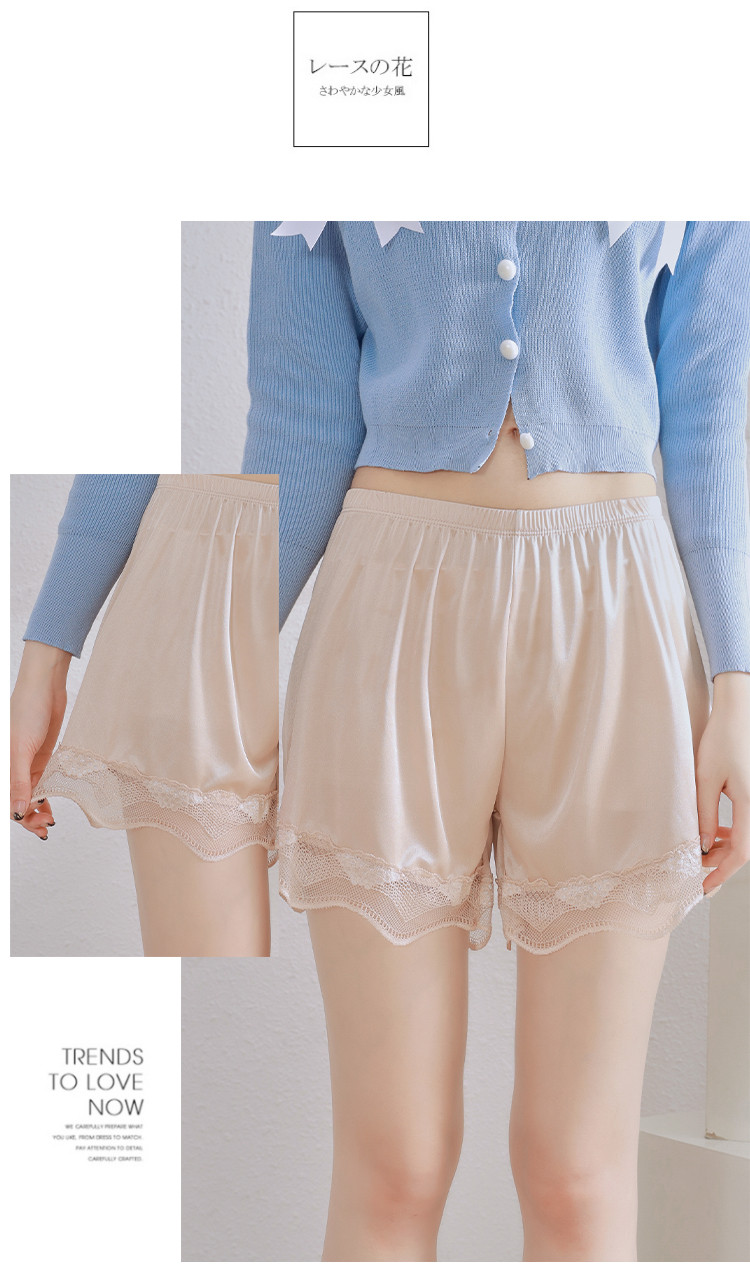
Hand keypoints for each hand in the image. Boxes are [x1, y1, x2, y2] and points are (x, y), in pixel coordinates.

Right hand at [10, 640, 71, 837]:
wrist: (46, 688)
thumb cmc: (27, 711)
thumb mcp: (21, 750)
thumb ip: (19, 782)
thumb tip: (17, 812)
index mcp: (2, 766)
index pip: (6, 800)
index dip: (17, 816)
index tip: (33, 823)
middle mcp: (11, 768)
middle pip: (16, 801)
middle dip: (28, 818)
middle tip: (45, 826)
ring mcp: (26, 765)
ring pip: (29, 797)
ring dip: (36, 811)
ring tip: (49, 822)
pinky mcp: (41, 759)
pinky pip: (41, 784)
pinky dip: (45, 797)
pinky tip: (51, 807)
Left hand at [695, 671, 749, 895]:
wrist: (739, 713)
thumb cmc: (721, 741)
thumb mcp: (705, 779)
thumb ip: (704, 815)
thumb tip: (703, 847)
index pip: (741, 852)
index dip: (722, 873)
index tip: (705, 888)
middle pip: (746, 848)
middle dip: (723, 862)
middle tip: (698, 867)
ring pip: (748, 837)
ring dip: (728, 847)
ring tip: (704, 849)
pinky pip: (748, 823)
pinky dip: (733, 833)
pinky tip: (716, 833)